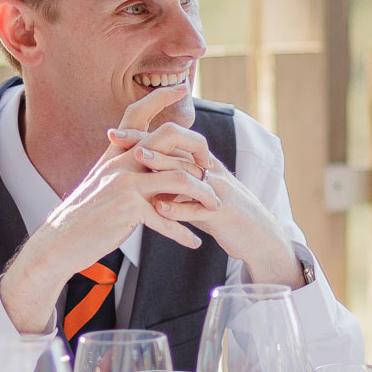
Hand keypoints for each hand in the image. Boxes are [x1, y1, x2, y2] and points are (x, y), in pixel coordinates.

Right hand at [0, 84, 220, 332]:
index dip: (159, 97)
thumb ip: (126, 171)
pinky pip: (167, 218)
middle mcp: (120, 162)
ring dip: (202, 194)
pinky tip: (194, 242)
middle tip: (212, 166)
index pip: (137, 115)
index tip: (180, 88)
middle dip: (197, 147)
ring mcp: (124, 183)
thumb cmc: (85, 216)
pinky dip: (183, 232)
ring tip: (214, 207)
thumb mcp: (104, 185)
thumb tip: (149, 165)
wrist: (60, 241)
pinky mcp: (127, 208)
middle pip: (168, 137)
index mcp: (115, 154)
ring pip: (178, 178)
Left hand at [103, 120, 303, 289]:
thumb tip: (146, 180)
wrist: (258, 238)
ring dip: (162, 165)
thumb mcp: (198, 196)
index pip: (169, 145)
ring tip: (138, 158)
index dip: (142, 137)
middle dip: (146, 141)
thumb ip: (176, 186)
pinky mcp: (222, 213)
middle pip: (175, 151)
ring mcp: (217, 191)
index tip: (113, 134)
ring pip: (187, 174)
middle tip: (118, 137)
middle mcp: (210, 171)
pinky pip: (198, 209)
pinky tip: (158, 208)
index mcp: (202, 165)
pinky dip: (178, 209)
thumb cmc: (223, 217)